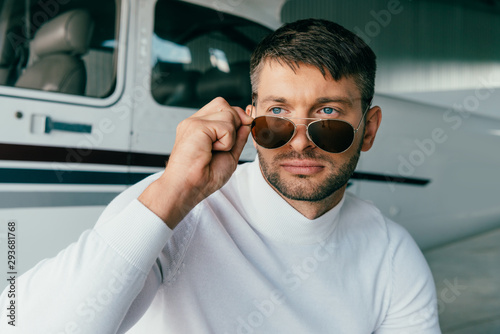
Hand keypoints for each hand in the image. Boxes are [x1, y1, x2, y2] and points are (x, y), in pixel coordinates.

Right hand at [138, 97, 252, 227]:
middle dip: (234, 123)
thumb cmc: (204, 177)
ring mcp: (194, 122)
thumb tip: (248, 121)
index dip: (235, 117)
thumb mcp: (229, 154)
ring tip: (215, 151)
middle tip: (223, 146)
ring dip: (230, 136)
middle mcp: (194, 121)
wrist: (188, 189)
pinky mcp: (196, 126)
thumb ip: (238, 136)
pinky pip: (226, 127)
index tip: (234, 137)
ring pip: (228, 114)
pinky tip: (212, 151)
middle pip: (224, 104)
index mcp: (200, 126)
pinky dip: (226, 142)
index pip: (222, 106)